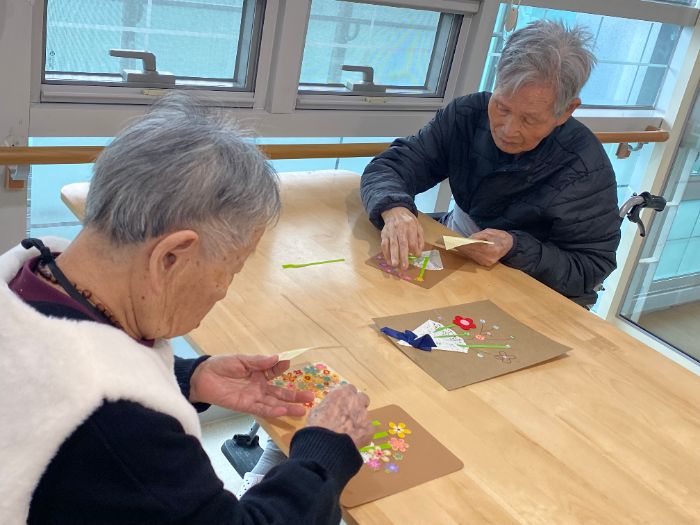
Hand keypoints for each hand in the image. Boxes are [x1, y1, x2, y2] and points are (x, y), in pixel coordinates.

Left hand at [189, 355, 314, 417]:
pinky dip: (273, 411)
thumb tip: (278, 358)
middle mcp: (259, 386)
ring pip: (275, 403)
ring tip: (303, 409)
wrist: (202, 378)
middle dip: (295, 395)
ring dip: (288, 406)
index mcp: (259, 372)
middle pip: (280, 392)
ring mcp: (254, 397)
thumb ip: (258, 361)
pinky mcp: (246, 406)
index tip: (290, 364)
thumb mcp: (240, 360)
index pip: (276, 371)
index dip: (283, 368)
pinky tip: (284, 411)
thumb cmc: (220, 366)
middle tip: (311, 397)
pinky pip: (262, 409)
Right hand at [306, 384, 372, 446]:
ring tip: (348, 432)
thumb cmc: (317, 426)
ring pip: (365, 415)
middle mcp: (356, 401)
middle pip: (362, 398)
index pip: (349, 389)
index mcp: (343, 393)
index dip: (346, 397)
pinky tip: (353, 441)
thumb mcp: (317, 410)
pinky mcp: (370, 430)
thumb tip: (330, 408)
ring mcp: (365, 415)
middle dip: (357, 405)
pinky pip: (367, 430)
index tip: (342, 403)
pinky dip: (362, 435)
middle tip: (349, 415)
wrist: (326, 445)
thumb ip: (328, 405)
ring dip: (358, 421)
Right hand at [380, 207, 423, 269]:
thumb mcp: (418, 226)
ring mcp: (391, 232)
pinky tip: (388, 261)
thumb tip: (419, 252)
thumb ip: (420, 238)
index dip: (415, 249)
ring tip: (394, 265)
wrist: (395, 211)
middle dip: (403, 256)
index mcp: (410, 226)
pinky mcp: (384, 234)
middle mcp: (400, 229)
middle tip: (404, 266)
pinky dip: (385, 253)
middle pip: (402, 243)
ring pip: (392, 245)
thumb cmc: (408, 221)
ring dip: (393, 256)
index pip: (413, 240)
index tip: (417, 256)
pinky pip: (384, 245)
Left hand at [456, 228, 513, 266]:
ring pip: (472, 256)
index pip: (477, 247)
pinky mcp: (485, 265)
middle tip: (451, 243)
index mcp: (493, 249)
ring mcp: (487, 263)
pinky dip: (468, 253)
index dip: (467, 245)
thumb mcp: (491, 232)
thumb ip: (480, 235)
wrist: (509, 245)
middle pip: (473, 253)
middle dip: (463, 248)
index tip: (458, 242)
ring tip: (454, 245)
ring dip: (464, 251)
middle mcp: (490, 258)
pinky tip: (462, 249)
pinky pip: (474, 258)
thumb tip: (469, 239)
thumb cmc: (500, 236)